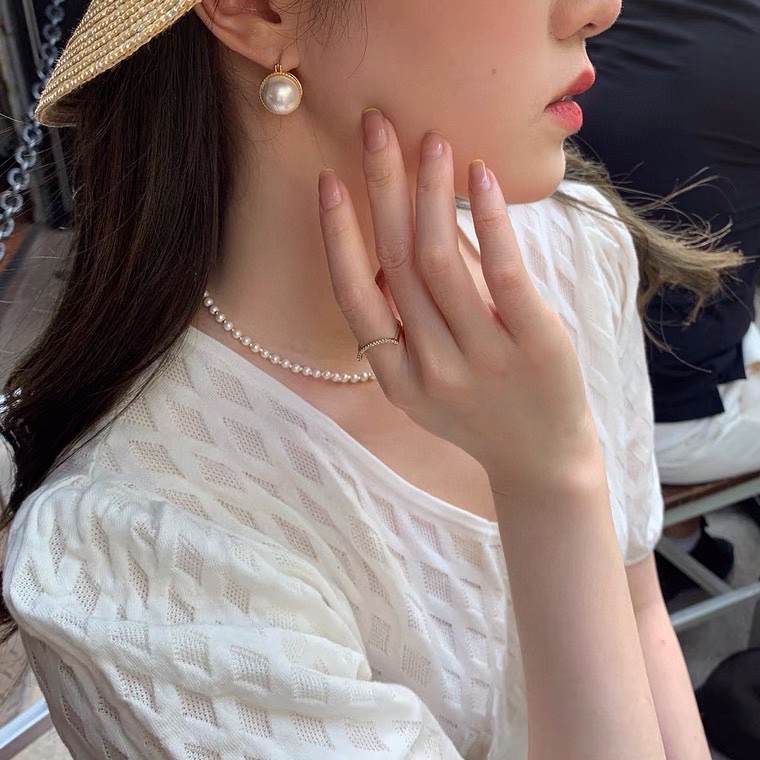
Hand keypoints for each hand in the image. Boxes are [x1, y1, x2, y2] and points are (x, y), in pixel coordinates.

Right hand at [318, 108, 597, 496]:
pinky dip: (488, 219)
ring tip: (430, 141)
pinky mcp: (536, 345)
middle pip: (395, 264)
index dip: (337, 236)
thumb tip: (405, 230)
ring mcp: (484, 360)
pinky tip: (478, 175)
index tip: (330, 181)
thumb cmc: (483, 411)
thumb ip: (414, 313)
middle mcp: (431, 369)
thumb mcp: (430, 378)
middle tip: (376, 126)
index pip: (354, 298)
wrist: (543, 461)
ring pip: (441, 262)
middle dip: (381, 187)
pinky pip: (504, 273)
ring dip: (430, 193)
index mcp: (395, 378)